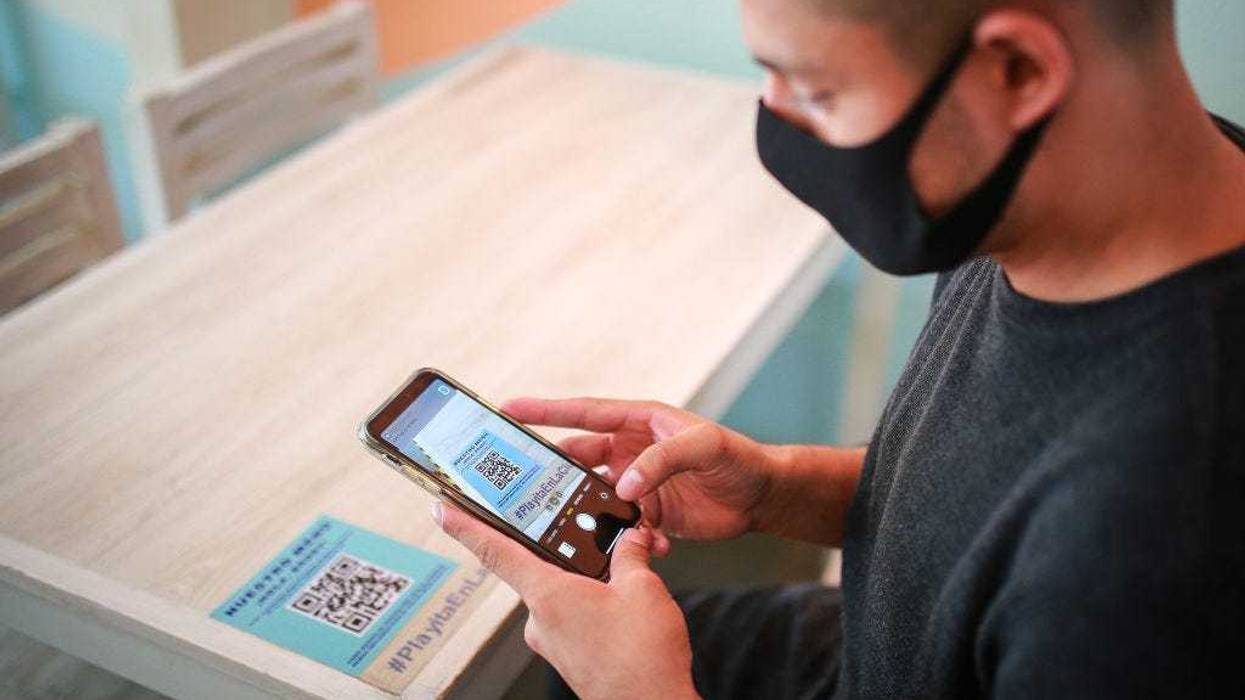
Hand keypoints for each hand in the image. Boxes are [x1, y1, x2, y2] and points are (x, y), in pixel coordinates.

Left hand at [434, 502, 699, 699]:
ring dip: (593, 580)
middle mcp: (542, 618)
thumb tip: (630, 538)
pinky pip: (575, 615)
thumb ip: (631, 554)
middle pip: (542, 566)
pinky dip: (596, 603)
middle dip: (574, 550)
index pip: (496, 551)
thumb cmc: (641, 661)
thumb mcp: (643, 589)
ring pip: (564, 591)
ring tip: (629, 579)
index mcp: (548, 594)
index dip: (467, 527)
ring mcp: (553, 640)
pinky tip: (625, 605)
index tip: (445, 510)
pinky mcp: (568, 654)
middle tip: (602, 539)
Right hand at [502, 397, 781, 549]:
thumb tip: (624, 484)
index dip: (544, 411)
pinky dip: (625, 539)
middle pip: (577, 460)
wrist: (762, 496)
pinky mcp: (647, 514)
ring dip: (592, 515)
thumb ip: (662, 460)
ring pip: (595, 499)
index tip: (507, 409)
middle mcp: (629, 450)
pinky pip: (621, 527)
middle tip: (525, 489)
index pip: (582, 413)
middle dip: (554, 474)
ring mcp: (636, 484)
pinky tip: (645, 546)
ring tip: (589, 529)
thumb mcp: (704, 446)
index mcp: (637, 422)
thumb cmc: (738, 457)